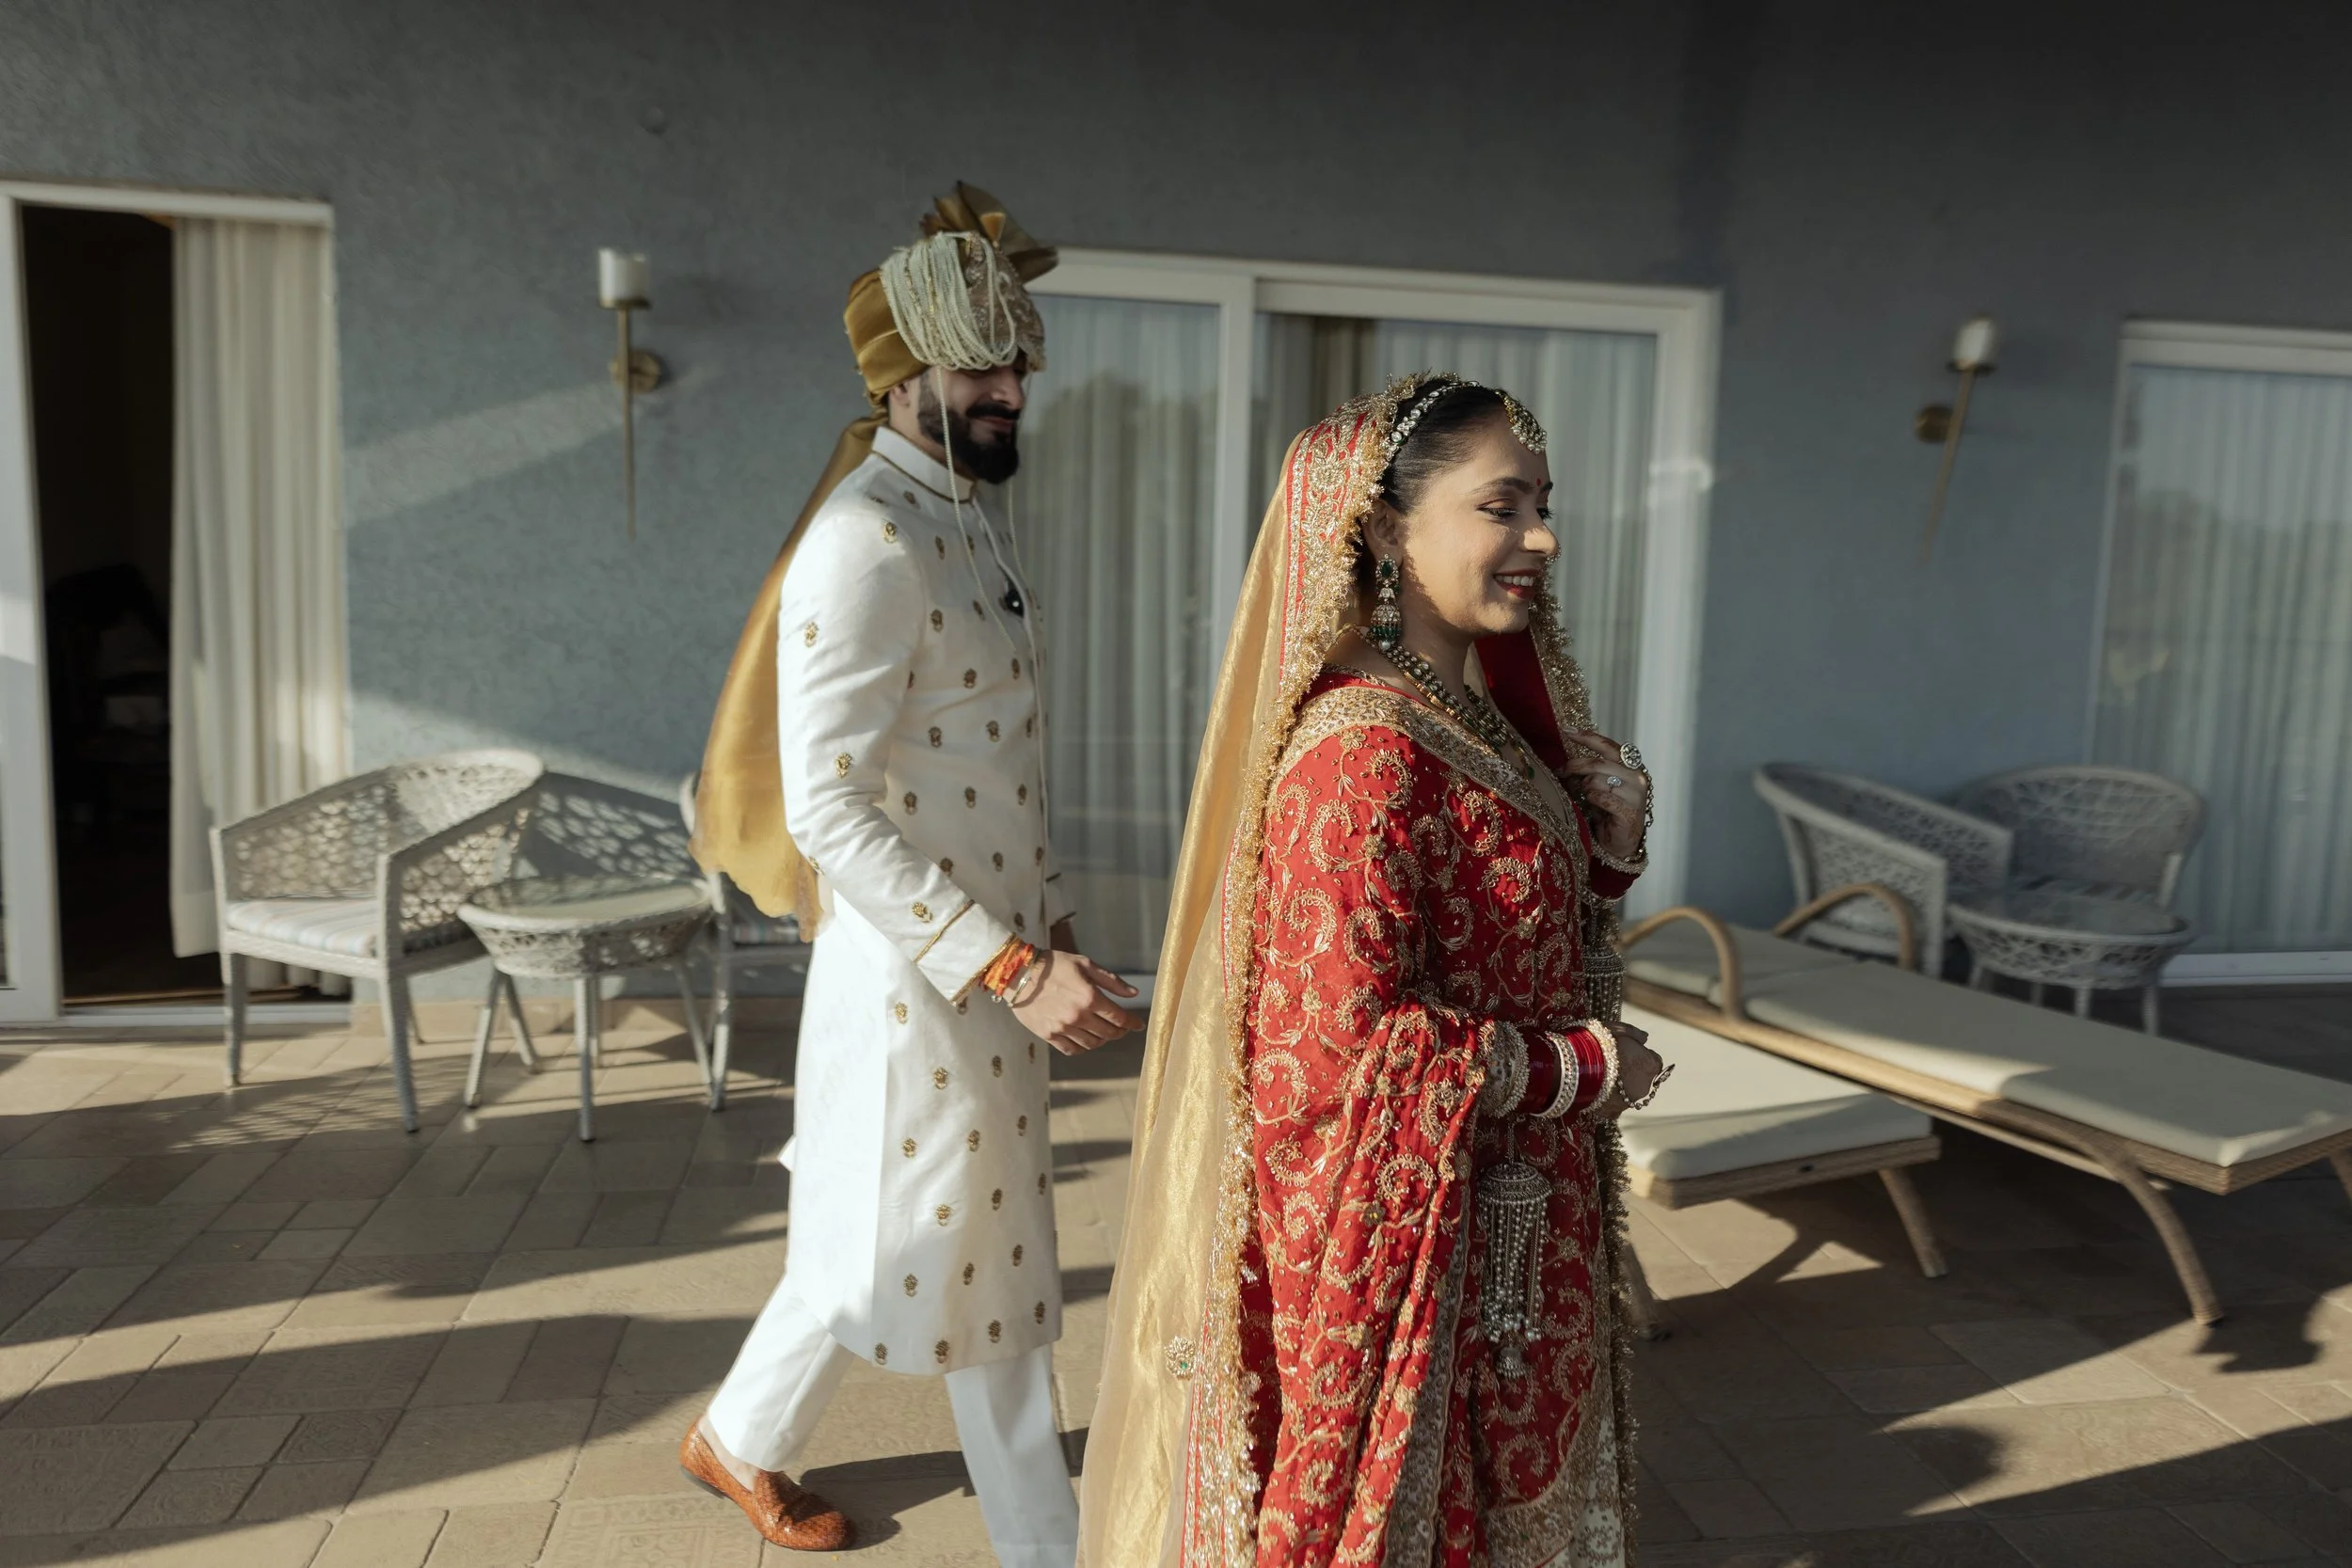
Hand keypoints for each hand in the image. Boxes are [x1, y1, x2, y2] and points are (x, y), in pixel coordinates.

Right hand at [1010, 949, 1140, 1054]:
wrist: (1017, 973)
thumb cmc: (1053, 964)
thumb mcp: (1085, 964)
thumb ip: (1111, 981)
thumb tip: (1134, 993)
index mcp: (1089, 997)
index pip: (1119, 1017)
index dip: (1133, 1022)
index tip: (1139, 1024)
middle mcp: (1078, 1016)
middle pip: (1108, 1033)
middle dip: (1120, 1031)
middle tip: (1122, 1028)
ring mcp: (1063, 1028)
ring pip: (1092, 1044)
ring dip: (1103, 1040)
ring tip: (1104, 1032)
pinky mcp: (1049, 1035)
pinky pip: (1072, 1050)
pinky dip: (1083, 1047)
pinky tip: (1085, 1039)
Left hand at [1559, 729, 1648, 860]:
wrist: (1621, 843)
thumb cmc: (1609, 811)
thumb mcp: (1601, 786)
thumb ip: (1591, 771)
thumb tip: (1567, 761)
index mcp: (1631, 766)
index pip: (1608, 745)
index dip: (1587, 736)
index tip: (1566, 729)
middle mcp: (1637, 777)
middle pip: (1598, 763)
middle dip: (1575, 766)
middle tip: (1561, 771)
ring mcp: (1636, 795)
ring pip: (1597, 781)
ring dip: (1584, 789)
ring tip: (1586, 798)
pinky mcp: (1629, 812)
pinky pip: (1600, 798)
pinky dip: (1592, 801)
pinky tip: (1594, 809)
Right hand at [1600, 1021, 1664, 1116]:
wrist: (1576, 1067)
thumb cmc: (1599, 1044)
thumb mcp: (1617, 1030)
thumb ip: (1635, 1033)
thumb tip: (1646, 1037)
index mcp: (1650, 1064)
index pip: (1653, 1060)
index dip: (1639, 1055)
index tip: (1626, 1051)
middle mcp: (1645, 1086)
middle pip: (1641, 1078)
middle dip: (1630, 1072)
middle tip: (1611, 1062)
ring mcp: (1629, 1101)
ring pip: (1628, 1092)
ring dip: (1620, 1085)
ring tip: (1601, 1075)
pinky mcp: (1613, 1111)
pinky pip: (1614, 1104)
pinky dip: (1608, 1098)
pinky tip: (1596, 1089)